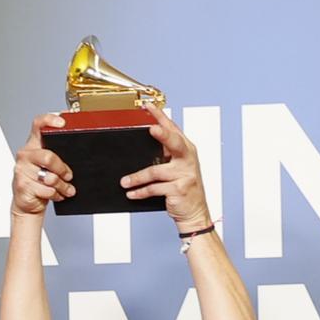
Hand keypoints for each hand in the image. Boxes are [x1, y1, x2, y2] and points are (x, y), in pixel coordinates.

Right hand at [12, 112, 76, 216]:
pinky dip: (56, 195)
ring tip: (65, 189)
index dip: (50, 120)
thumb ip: (57, 154)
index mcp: (33, 145)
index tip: (62, 123)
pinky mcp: (24, 186)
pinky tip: (56, 195)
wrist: (26, 203)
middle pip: (49, 157)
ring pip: (50, 177)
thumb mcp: (48, 165)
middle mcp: (26, 155)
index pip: (38, 125)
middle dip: (62, 169)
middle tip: (68, 175)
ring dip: (62, 186)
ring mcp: (22, 171)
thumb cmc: (39, 182)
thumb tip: (79, 148)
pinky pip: (48, 190)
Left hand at [120, 109, 210, 227]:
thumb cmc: (184, 189)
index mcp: (186, 149)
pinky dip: (141, 192)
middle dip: (162, 135)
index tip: (148, 106)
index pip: (172, 128)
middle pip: (173, 142)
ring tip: (125, 182)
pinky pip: (154, 188)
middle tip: (151, 129)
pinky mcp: (178, 190)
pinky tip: (132, 193)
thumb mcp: (179, 167)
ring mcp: (184, 175)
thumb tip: (150, 139)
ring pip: (155, 171)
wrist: (195, 213)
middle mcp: (187, 159)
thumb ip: (168, 153)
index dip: (160, 116)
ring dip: (137, 177)